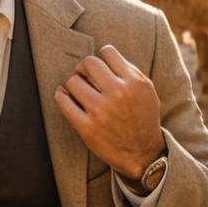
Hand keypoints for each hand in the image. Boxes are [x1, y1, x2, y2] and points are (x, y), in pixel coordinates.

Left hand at [55, 45, 164, 180]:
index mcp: (134, 83)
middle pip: (88, 63)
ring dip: (74, 82)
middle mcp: (118, 94)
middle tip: (84, 75)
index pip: (107, 52)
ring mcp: (101, 111)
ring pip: (73, 80)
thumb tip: (103, 55)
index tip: (100, 68)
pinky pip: (64, 102)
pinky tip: (64, 95)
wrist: (143, 154)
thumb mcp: (146, 90)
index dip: (102, 58)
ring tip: (78, 89)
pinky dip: (61, 95)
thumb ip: (128, 71)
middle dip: (84, 67)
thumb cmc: (143, 118)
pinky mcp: (87, 128)